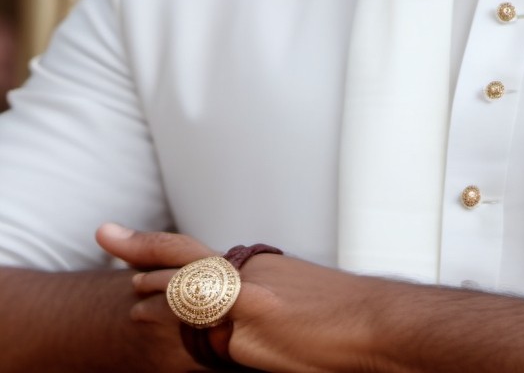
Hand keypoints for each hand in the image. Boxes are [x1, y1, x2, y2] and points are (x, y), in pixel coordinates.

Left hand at [96, 223, 379, 372]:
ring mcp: (249, 299)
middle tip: (105, 235)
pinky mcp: (255, 324)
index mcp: (258, 267)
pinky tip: (176, 313)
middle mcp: (249, 275)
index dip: (152, 247)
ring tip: (133, 287)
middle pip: (182, 261)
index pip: (194, 254)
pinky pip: (211, 329)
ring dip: (157, 294)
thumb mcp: (294, 296)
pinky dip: (193, 326)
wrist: (376, 321)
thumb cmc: (342, 314)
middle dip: (140, 255)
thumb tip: (233, 312)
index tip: (121, 241)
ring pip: (187, 295)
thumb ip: (257, 299)